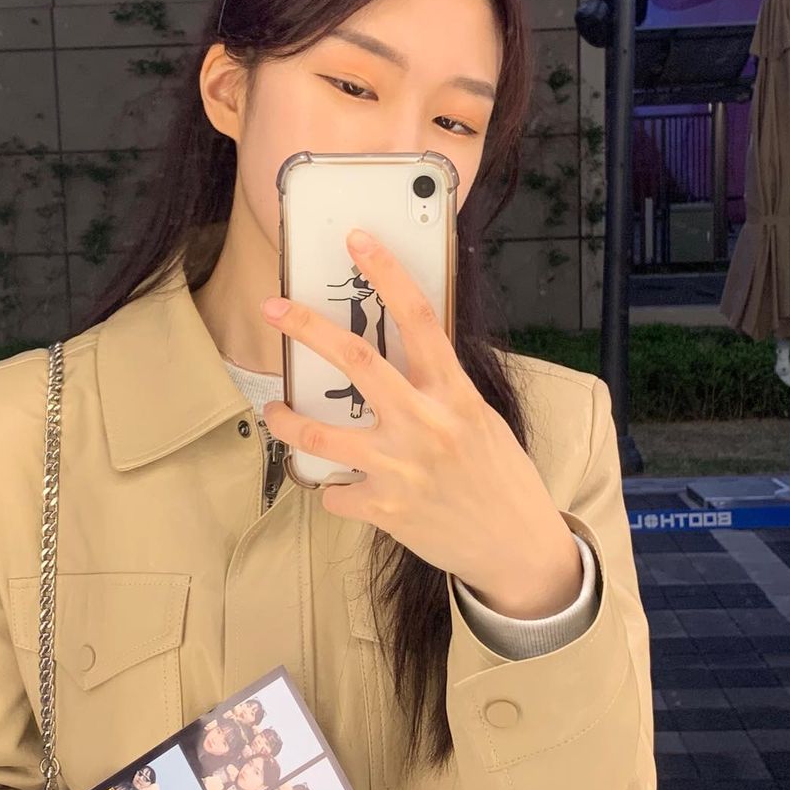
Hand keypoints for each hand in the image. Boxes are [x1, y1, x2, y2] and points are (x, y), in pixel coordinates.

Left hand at [260, 229, 581, 615]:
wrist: (517, 548)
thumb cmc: (501, 479)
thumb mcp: (481, 421)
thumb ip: (442, 391)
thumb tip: (404, 359)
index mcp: (455, 394)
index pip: (420, 318)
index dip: (387, 273)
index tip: (359, 241)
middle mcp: (425, 423)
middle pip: (355, 359)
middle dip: (306, 327)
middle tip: (272, 307)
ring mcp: (400, 467)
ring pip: (321, 434)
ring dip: (288, 421)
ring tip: (276, 411)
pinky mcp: (385, 508)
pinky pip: (334, 494)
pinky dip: (332, 491)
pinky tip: (342, 490)